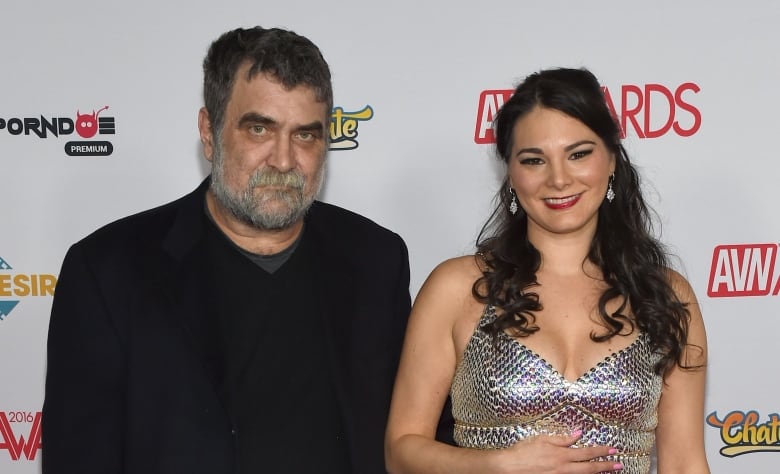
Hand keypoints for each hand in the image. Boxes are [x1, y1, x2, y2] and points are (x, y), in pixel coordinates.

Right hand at [487, 430, 622, 472]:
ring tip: (607, 471)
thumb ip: (562, 439)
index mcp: (561, 455)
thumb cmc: (523, 452)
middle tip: (619, 465)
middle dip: (605, 466)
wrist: (510, 468)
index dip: (601, 452)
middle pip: (589, 468)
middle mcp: (564, 468)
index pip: (587, 453)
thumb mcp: (542, 439)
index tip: (613, 450)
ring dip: (596, 473)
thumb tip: (578, 434)